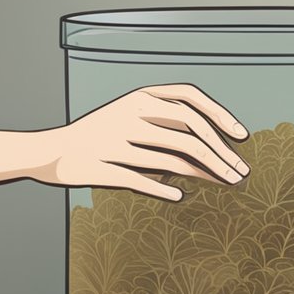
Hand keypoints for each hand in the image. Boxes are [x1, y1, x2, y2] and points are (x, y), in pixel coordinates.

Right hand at [34, 84, 249, 200]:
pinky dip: (164, 189)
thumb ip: (163, 118)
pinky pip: (143, 179)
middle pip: (189, 131)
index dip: (220, 115)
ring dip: (205, 173)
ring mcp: (117, 141)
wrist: (52, 151)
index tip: (242, 136)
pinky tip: (180, 196)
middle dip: (221, 153)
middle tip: (240, 172)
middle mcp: (130, 114)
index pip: (190, 98)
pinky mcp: (106, 167)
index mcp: (138, 96)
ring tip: (223, 184)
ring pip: (173, 158)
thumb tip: (209, 137)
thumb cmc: (98, 134)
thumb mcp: (128, 114)